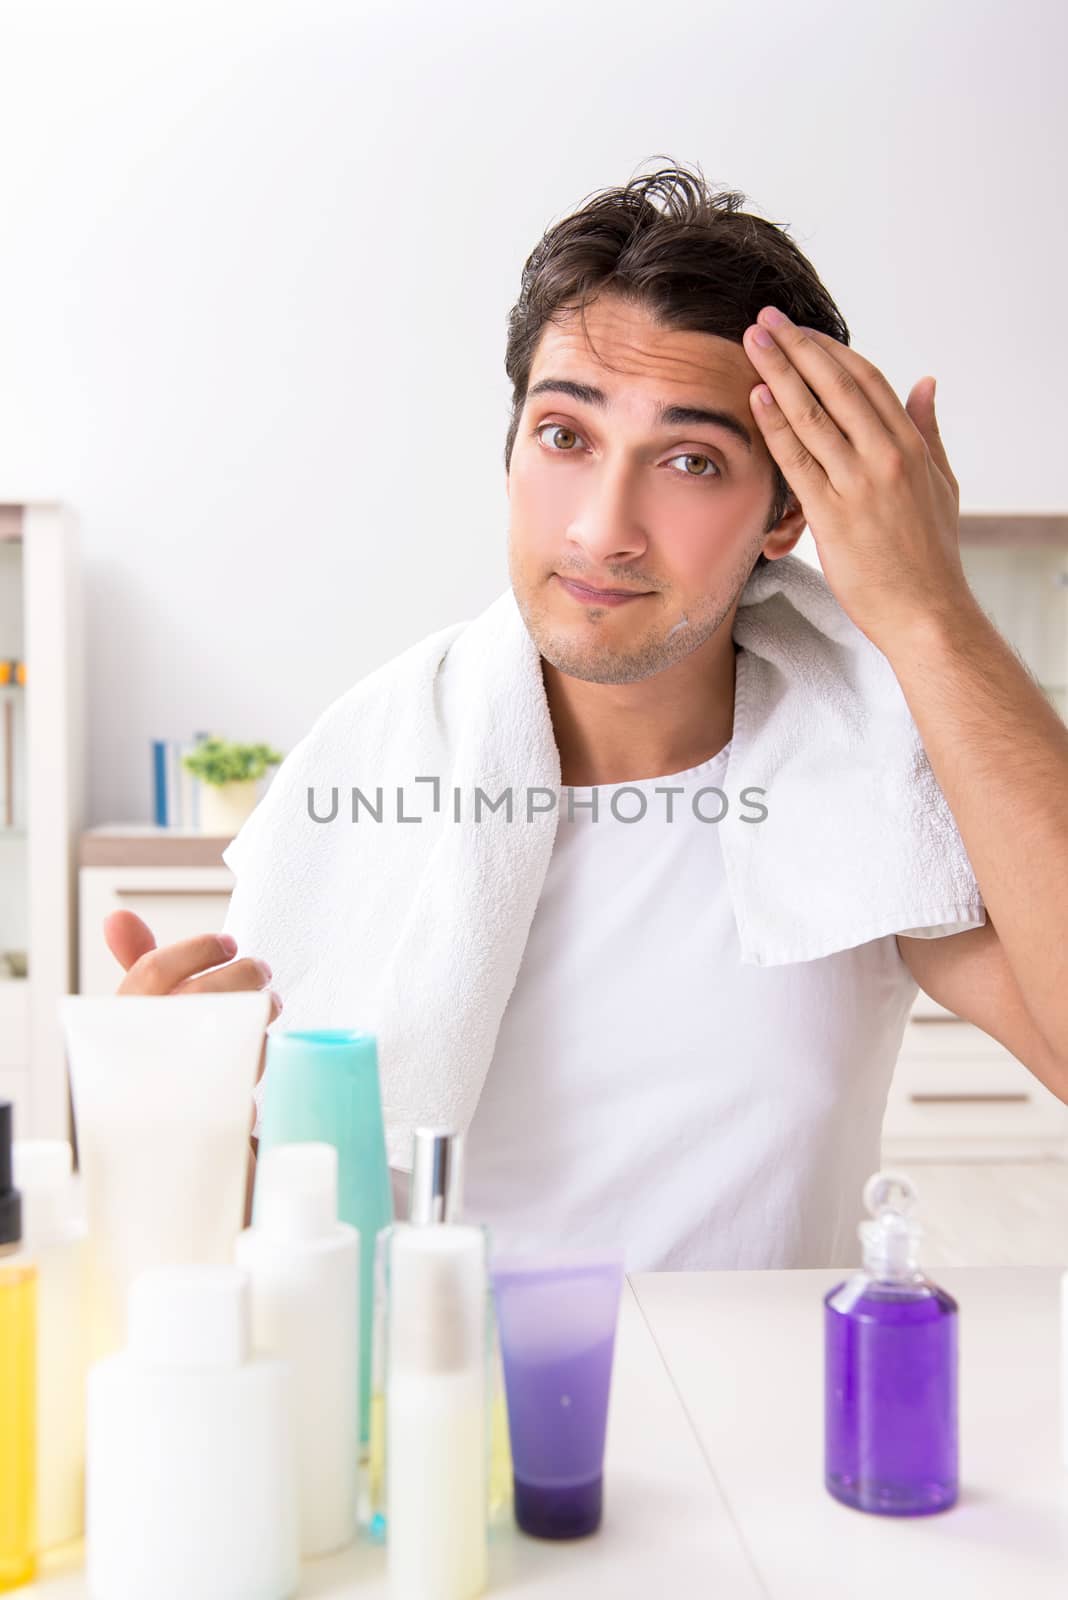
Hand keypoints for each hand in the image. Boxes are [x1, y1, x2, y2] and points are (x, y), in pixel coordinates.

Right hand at [103, 909, 281, 1126]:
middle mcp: (143, 1052)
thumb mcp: (140, 1013)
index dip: (196, 949)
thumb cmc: (154, 1059)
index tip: (228, 943)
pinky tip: (262, 1044)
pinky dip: (257, 1055)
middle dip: (242, 974)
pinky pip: (245, 1078)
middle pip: (202, 996)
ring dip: (260, 1013)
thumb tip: (117, 916)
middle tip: (262, 969)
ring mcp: (174, 1088)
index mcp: (121, 1023)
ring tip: (271, 1003)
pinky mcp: (206, 1116)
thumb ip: (136, 964)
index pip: (152, 972)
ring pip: (231, 1036)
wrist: (154, 1139)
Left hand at [743, 306, 971, 649]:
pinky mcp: (834, 515)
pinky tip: (757, 397)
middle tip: (765, 319)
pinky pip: (799, 460)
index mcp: (911, 446)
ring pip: (813, 415)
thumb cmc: (930, 555)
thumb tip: (927, 382)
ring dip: (779, 373)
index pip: (867, 380)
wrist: (925, 612)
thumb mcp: (941, 484)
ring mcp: (859, 485)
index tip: (800, 331)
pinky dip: (777, 425)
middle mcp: (886, 457)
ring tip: (751, 343)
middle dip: (797, 347)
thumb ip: (929, 430)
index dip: (829, 350)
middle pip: (836, 385)